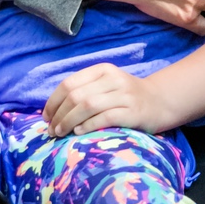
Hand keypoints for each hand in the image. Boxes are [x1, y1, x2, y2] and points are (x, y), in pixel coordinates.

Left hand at [44, 63, 164, 135]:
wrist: (159, 102)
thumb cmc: (125, 96)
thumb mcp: (105, 86)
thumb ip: (84, 91)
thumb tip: (52, 110)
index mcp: (103, 70)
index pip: (69, 83)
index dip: (53, 101)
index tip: (46, 117)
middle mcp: (113, 79)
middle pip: (76, 96)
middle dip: (59, 115)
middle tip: (52, 130)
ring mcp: (124, 95)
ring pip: (88, 106)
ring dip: (69, 122)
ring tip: (60, 134)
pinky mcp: (132, 111)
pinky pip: (104, 117)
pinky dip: (87, 126)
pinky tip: (79, 133)